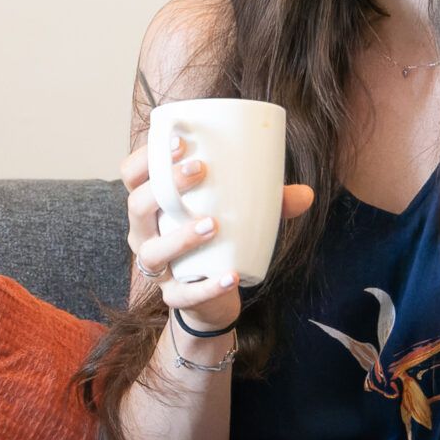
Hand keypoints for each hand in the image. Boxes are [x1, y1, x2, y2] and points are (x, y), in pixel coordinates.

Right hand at [118, 141, 315, 340]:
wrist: (207, 298)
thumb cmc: (214, 242)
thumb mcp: (236, 215)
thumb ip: (267, 203)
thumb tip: (307, 194)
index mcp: (151, 206)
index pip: (133, 175)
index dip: (148, 156)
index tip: (180, 140)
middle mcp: (144, 234)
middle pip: (138, 206)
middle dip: (167, 184)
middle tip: (202, 169)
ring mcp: (156, 268)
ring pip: (153, 252)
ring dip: (181, 236)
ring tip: (213, 223)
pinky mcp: (173, 297)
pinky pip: (182, 294)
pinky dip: (207, 286)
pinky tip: (230, 276)